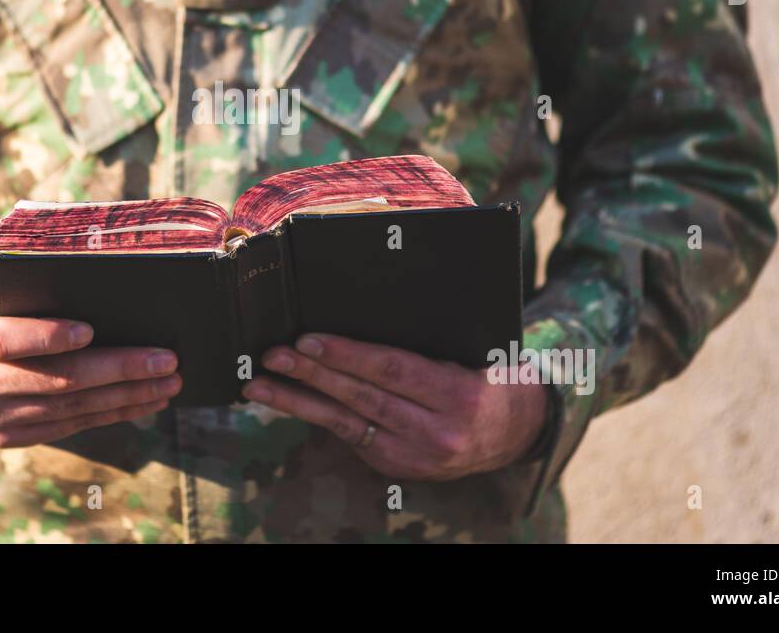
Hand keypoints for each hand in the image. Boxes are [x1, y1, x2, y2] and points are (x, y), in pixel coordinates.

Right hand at [0, 279, 180, 448]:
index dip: (45, 337)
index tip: (90, 329)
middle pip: (51, 379)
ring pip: (67, 408)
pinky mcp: (5, 437)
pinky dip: (110, 413)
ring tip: (168, 381)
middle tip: (165, 359)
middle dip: (116, 369)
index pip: (1, 340)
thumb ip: (28, 294)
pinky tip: (143, 400)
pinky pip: (67, 426)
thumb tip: (104, 295)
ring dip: (125, 396)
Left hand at [242, 334, 549, 480]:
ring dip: (298, 402)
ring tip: (259, 385)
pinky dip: (318, 417)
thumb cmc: (491, 375)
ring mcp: (415, 457)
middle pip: (361, 398)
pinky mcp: (399, 468)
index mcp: (457, 396)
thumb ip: (424, 341)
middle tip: (273, 354)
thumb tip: (361, 310)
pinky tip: (289, 400)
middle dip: (312, 374)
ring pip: (346, 424)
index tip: (308, 339)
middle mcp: (436, 433)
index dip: (346, 355)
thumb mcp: (470, 352)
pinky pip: (351, 438)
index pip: (391, 370)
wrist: (519, 432)